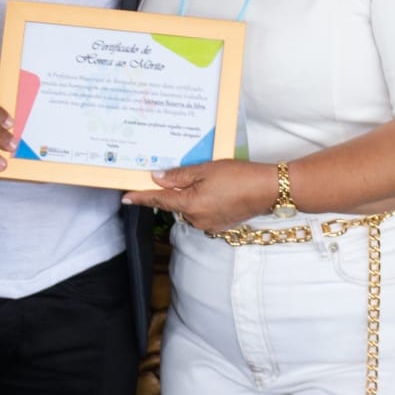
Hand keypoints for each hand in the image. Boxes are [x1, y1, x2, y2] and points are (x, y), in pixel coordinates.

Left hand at [122, 160, 276, 233]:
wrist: (268, 190)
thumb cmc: (239, 176)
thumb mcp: (205, 170)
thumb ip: (179, 176)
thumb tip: (157, 178)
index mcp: (190, 205)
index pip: (158, 201)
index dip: (141, 198)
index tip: (125, 198)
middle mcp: (196, 219)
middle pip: (175, 204)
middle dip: (177, 190)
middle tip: (192, 173)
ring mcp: (208, 225)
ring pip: (189, 208)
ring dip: (192, 195)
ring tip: (212, 179)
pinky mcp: (219, 225)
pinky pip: (202, 212)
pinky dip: (204, 201)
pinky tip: (218, 190)